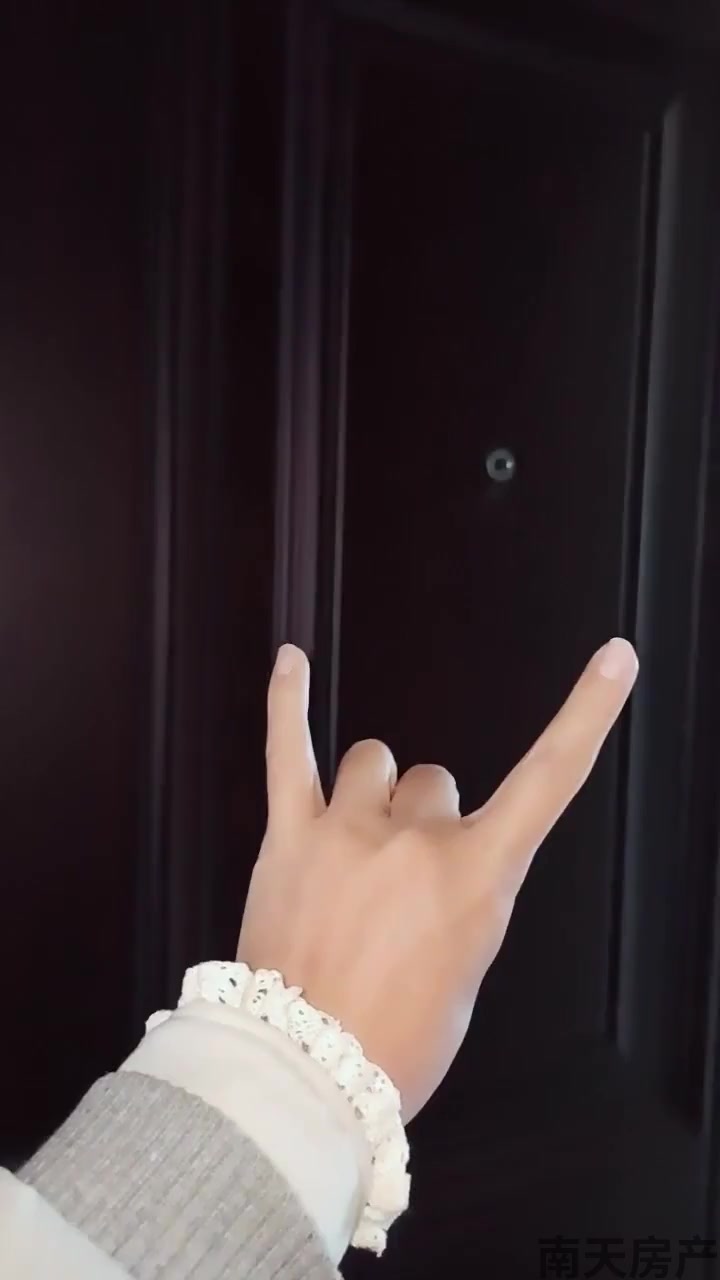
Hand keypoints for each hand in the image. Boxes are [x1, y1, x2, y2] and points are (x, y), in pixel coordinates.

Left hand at [237, 638, 637, 1120]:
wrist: (305, 1075)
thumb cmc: (395, 1040)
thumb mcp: (464, 969)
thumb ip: (461, 894)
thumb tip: (435, 861)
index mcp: (475, 877)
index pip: (548, 780)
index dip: (587, 715)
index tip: (612, 662)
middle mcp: (417, 839)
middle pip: (436, 782)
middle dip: (424, 819)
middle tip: (397, 882)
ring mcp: (349, 830)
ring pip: (373, 763)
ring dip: (371, 794)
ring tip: (351, 846)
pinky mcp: (290, 835)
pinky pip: (289, 752)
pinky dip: (288, 705)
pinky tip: (291, 662)